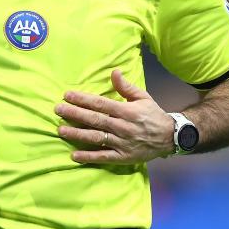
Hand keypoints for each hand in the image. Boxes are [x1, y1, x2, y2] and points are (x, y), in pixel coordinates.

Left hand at [55, 69, 173, 164]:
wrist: (170, 137)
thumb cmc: (153, 115)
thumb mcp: (143, 97)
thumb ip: (126, 86)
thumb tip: (114, 72)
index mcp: (126, 111)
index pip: (100, 104)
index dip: (83, 99)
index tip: (67, 95)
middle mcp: (122, 127)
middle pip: (95, 120)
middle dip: (75, 114)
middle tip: (58, 109)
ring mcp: (122, 143)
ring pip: (96, 138)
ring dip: (77, 134)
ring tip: (61, 130)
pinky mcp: (122, 157)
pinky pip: (103, 157)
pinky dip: (89, 157)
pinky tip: (74, 155)